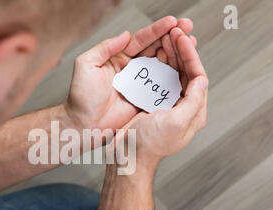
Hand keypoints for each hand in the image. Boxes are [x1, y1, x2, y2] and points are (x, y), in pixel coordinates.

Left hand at [65, 16, 195, 131]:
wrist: (83, 125)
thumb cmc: (80, 97)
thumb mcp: (87, 65)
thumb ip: (105, 48)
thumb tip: (126, 34)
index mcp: (118, 58)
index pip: (140, 40)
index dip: (157, 30)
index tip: (173, 22)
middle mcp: (131, 69)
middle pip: (156, 49)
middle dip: (172, 38)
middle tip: (188, 27)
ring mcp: (140, 85)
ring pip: (162, 65)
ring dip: (177, 54)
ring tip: (191, 43)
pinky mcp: (145, 99)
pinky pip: (162, 86)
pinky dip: (175, 76)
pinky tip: (187, 68)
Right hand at [114, 32, 207, 171]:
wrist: (127, 157)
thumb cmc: (149, 144)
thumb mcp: (175, 123)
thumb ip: (193, 102)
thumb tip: (201, 80)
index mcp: (194, 113)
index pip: (198, 78)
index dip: (191, 56)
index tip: (182, 39)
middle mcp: (184, 108)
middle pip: (187, 73)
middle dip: (181, 51)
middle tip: (174, 32)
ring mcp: (168, 106)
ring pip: (173, 74)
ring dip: (170, 55)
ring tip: (165, 38)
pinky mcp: (153, 105)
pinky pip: (159, 81)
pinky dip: (158, 66)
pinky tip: (153, 55)